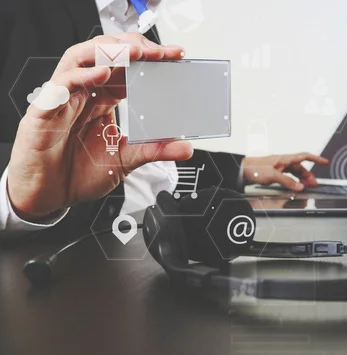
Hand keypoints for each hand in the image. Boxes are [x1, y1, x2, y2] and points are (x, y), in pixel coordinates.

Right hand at [6, 33, 192, 220]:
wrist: (49, 197)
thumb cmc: (79, 174)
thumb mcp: (126, 160)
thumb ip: (155, 150)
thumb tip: (186, 147)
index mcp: (102, 100)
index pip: (126, 68)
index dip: (149, 58)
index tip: (174, 56)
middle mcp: (83, 93)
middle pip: (104, 54)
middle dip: (132, 47)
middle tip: (159, 51)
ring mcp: (62, 99)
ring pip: (80, 58)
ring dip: (108, 51)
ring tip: (134, 53)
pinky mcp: (44, 112)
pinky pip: (61, 85)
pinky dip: (82, 76)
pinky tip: (103, 74)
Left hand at [242, 153, 328, 190]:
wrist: (242, 170)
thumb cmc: (254, 168)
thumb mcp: (273, 175)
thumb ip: (287, 181)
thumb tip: (299, 186)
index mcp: (285, 159)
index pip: (304, 156)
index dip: (316, 159)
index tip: (324, 162)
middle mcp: (283, 162)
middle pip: (300, 167)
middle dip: (309, 175)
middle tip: (314, 184)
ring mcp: (279, 167)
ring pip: (294, 172)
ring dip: (301, 179)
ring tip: (305, 187)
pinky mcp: (274, 173)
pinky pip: (288, 176)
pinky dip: (293, 181)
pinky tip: (294, 186)